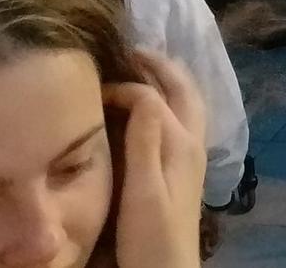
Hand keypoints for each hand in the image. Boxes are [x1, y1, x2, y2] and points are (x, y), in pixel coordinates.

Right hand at [105, 51, 206, 267]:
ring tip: (141, 66)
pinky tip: (150, 107)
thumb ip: (146, 139)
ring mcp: (191, 154)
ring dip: (167, 78)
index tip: (93, 85)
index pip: (155, 94)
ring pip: (187, 101)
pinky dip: (169, 98)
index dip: (126, 84)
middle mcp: (192, 141)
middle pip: (183, 88)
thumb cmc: (151, 236)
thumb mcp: (144, 189)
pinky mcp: (184, 167)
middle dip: (159, 64)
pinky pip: (182, 117)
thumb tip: (141, 91)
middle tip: (129, 49)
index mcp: (182, 142)